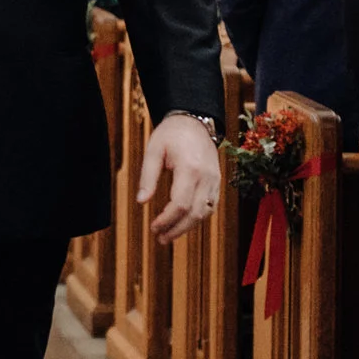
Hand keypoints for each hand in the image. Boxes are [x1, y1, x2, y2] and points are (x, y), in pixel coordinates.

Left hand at [138, 116, 220, 241]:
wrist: (194, 120)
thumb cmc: (171, 133)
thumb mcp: (153, 150)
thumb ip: (147, 176)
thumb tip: (141, 202)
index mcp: (190, 168)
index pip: (181, 204)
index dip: (167, 220)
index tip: (153, 227)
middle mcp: (206, 177)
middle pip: (194, 213)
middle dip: (176, 229)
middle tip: (160, 238)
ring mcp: (214, 180)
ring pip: (205, 213)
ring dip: (187, 227)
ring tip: (169, 235)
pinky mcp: (217, 181)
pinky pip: (210, 206)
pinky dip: (197, 217)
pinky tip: (183, 223)